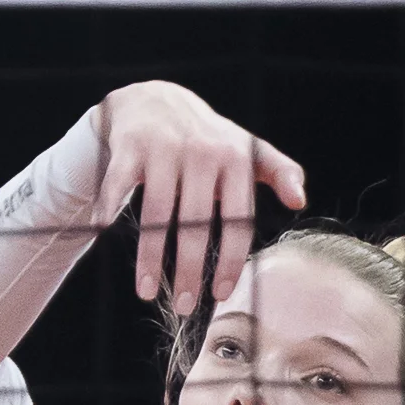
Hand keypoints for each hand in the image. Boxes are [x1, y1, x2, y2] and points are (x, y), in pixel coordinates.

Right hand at [88, 80, 306, 312]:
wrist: (157, 98)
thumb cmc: (207, 137)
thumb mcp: (247, 148)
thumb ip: (279, 172)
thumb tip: (300, 202)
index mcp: (235, 160)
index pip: (237, 222)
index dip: (230, 262)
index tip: (219, 295)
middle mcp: (202, 153)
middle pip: (196, 225)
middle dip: (189, 270)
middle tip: (183, 305)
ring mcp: (164, 149)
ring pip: (157, 215)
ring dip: (150, 258)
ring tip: (147, 291)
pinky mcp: (131, 145)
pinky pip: (120, 186)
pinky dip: (110, 210)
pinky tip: (104, 234)